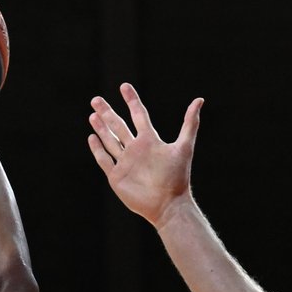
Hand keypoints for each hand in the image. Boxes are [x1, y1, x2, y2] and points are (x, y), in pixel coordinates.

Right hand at [88, 83, 202, 226]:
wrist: (168, 205)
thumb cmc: (177, 177)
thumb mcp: (184, 146)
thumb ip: (189, 123)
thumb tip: (199, 99)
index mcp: (150, 140)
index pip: (138, 114)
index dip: (131, 100)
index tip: (124, 86)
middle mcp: (136, 149)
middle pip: (119, 126)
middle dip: (107, 113)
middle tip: (96, 100)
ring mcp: (126, 162)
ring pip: (110, 141)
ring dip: (101, 128)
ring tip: (92, 115)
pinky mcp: (117, 176)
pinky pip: (105, 160)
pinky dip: (98, 149)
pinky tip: (92, 137)